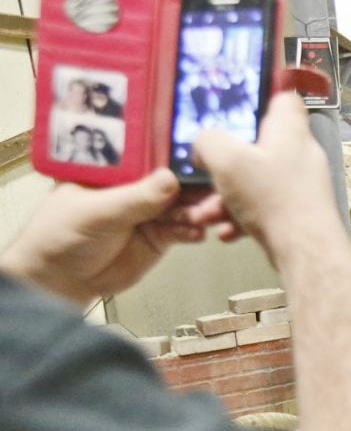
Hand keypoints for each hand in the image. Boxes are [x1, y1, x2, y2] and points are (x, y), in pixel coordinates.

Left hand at [0, 168, 217, 304]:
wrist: (62, 280)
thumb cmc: (61, 235)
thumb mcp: (96, 212)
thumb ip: (134, 198)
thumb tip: (170, 179)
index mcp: (117, 166)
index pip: (153, 150)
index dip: (177, 151)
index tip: (201, 155)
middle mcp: (138, 183)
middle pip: (176, 177)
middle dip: (195, 185)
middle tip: (210, 193)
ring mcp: (152, 210)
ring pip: (185, 204)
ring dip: (198, 210)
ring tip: (202, 218)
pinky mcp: (162, 235)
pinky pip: (185, 229)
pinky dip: (193, 230)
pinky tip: (197, 234)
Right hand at [193, 92, 334, 251]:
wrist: (305, 251)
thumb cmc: (273, 198)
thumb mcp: (226, 159)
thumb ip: (207, 141)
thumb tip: (203, 145)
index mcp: (289, 128)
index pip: (282, 97)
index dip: (259, 97)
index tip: (235, 105)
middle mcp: (299, 153)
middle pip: (257, 145)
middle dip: (225, 163)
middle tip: (206, 174)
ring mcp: (301, 184)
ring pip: (256, 181)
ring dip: (226, 197)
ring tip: (205, 215)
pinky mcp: (298, 212)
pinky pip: (263, 207)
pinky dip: (242, 217)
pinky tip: (227, 232)